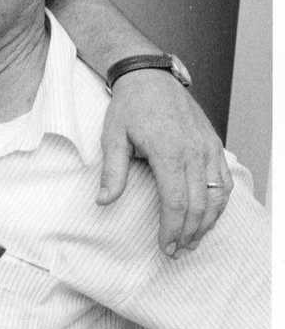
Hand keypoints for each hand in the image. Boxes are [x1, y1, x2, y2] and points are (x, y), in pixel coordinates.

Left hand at [96, 69, 229, 256]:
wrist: (150, 77)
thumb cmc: (129, 107)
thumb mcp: (112, 137)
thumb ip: (112, 172)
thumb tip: (103, 201)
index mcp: (169, 152)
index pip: (175, 202)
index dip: (171, 228)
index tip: (164, 246)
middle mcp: (194, 152)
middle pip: (199, 204)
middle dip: (188, 233)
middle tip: (176, 251)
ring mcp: (208, 148)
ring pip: (218, 196)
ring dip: (207, 222)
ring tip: (192, 241)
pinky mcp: (214, 145)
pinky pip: (225, 180)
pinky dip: (220, 203)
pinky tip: (209, 217)